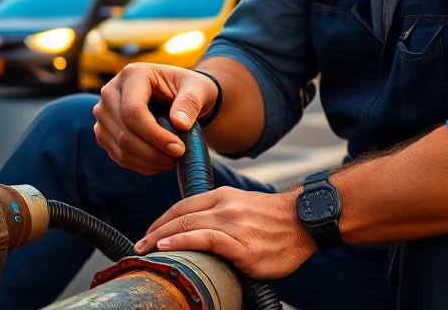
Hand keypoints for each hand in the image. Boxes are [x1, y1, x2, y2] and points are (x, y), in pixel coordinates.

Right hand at [93, 63, 218, 174]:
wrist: (177, 95)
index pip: (134, 111)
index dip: (155, 135)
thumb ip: (191, 102)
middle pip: (124, 132)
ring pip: (119, 147)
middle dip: (152, 152)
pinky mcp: (103, 131)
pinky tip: (158, 163)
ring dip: (147, 161)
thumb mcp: (198, 88)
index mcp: (132, 75)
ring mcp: (103, 113)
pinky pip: (117, 155)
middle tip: (177, 158)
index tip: (179, 149)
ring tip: (171, 161)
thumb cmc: (188, 89)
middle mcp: (110, 91)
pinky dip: (139, 164)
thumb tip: (180, 124)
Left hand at [136, 187, 317, 279]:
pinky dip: (182, 241)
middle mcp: (226, 206)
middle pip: (180, 215)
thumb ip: (222, 215)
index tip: (149, 234)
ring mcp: (233, 224)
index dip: (162, 220)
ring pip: (187, 225)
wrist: (307, 222)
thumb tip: (200, 231)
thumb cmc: (278, 222)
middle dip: (155, 231)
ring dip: (161, 239)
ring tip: (146, 251)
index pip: (183, 206)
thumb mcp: (246, 207)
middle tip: (139, 246)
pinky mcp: (242, 245)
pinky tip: (169, 247)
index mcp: (225, 196)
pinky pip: (205, 240)